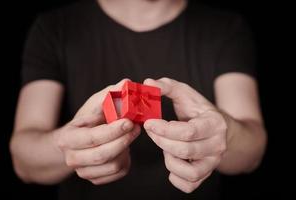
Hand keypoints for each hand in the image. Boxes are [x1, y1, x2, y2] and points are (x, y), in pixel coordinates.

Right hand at [56, 79, 140, 184]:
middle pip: (103, 155)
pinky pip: (118, 172)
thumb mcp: (94, 104)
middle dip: (123, 140)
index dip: (113, 130)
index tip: (128, 121)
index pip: (92, 138)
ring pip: (113, 165)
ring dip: (126, 148)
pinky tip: (123, 147)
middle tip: (135, 127)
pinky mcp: (95, 178)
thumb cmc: (87, 120)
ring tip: (129, 135)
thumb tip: (126, 82)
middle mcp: (72, 158)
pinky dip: (126, 159)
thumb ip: (109, 94)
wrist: (76, 141)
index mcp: (67, 138)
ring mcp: (83, 171)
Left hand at [143, 78, 227, 192]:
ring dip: (170, 160)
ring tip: (166, 146)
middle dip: (161, 141)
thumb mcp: (185, 94)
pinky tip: (172, 160)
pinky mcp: (206, 173)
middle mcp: (217, 145)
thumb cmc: (197, 110)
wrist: (217, 127)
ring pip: (189, 172)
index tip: (149, 122)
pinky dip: (175, 177)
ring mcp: (213, 162)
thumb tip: (148, 83)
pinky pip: (189, 185)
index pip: (188, 132)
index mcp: (214, 123)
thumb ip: (167, 86)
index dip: (164, 129)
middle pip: (185, 150)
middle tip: (151, 130)